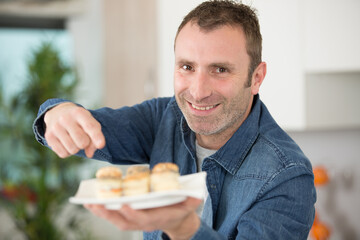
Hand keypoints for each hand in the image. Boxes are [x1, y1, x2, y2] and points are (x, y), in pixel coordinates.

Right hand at [44, 102, 105, 157]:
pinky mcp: (48, 137)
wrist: (58, 112)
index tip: (101, 145)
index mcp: (79, 113)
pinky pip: (63, 154)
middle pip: (82, 142)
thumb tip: (89, 154)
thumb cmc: (79, 120)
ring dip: (76, 148)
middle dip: (85, 143)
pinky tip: (66, 142)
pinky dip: (68, 152)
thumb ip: (95, 137)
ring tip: (73, 139)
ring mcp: (55, 127)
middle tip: (82, 136)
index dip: (97, 137)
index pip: (90, 127)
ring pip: (73, 150)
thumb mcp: (90, 122)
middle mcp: (65, 119)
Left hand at [84, 197, 201, 239]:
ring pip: (116, 220)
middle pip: (124, 222)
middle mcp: (143, 222)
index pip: (143, 218)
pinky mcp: (130, 217)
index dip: (133, 213)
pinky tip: (90, 202)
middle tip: (96, 204)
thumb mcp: (190, 204)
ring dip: (101, 213)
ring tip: (88, 202)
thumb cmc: (181, 208)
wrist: (176, 221)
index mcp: (157, 218)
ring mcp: (135, 221)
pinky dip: (101, 210)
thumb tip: (197, 196)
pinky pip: (113, 216)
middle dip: (109, 214)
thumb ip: (193, 200)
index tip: (125, 205)